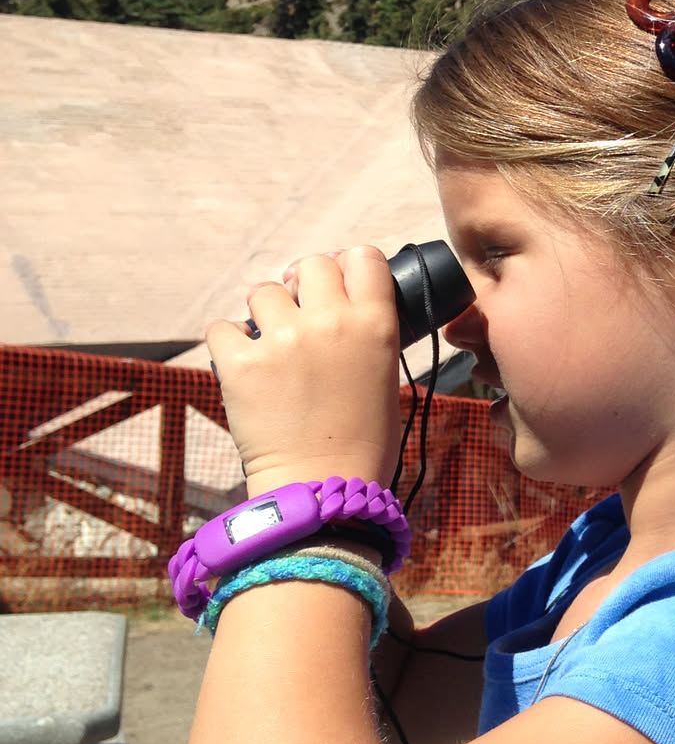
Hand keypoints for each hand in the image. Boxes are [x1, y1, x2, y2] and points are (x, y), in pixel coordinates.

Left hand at [207, 247, 401, 493]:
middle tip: (299, 316)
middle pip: (311, 265)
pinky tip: (244, 368)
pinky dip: (229, 345)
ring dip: (263, 315)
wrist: (323, 487)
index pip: (363, 257)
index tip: (337, 287)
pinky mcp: (241, 363)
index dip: (347, 268)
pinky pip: (222, 328)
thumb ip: (364, 330)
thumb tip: (333, 302)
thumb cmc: (363, 439)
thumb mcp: (383, 373)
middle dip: (302, 286)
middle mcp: (331, 322)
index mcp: (375, 324)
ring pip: (262, 293)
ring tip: (271, 350)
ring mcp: (284, 340)